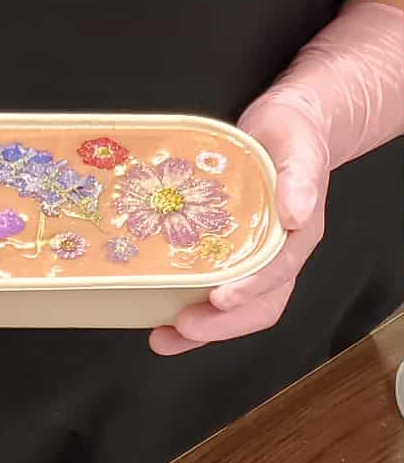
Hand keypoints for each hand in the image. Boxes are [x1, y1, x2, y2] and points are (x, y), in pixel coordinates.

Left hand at [149, 92, 329, 356]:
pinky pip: (213, 286)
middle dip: (221, 324)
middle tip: (183, 327)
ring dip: (203, 329)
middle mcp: (279, 254)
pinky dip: (189, 306)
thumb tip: (296, 214)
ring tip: (164, 338)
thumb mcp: (300, 144)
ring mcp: (254, 256)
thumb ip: (302, 176)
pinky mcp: (229, 249)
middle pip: (258, 305)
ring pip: (235, 308)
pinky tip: (159, 315)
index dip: (250, 290)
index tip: (221, 299)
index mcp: (299, 236)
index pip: (278, 274)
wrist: (287, 124)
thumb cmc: (294, 134)